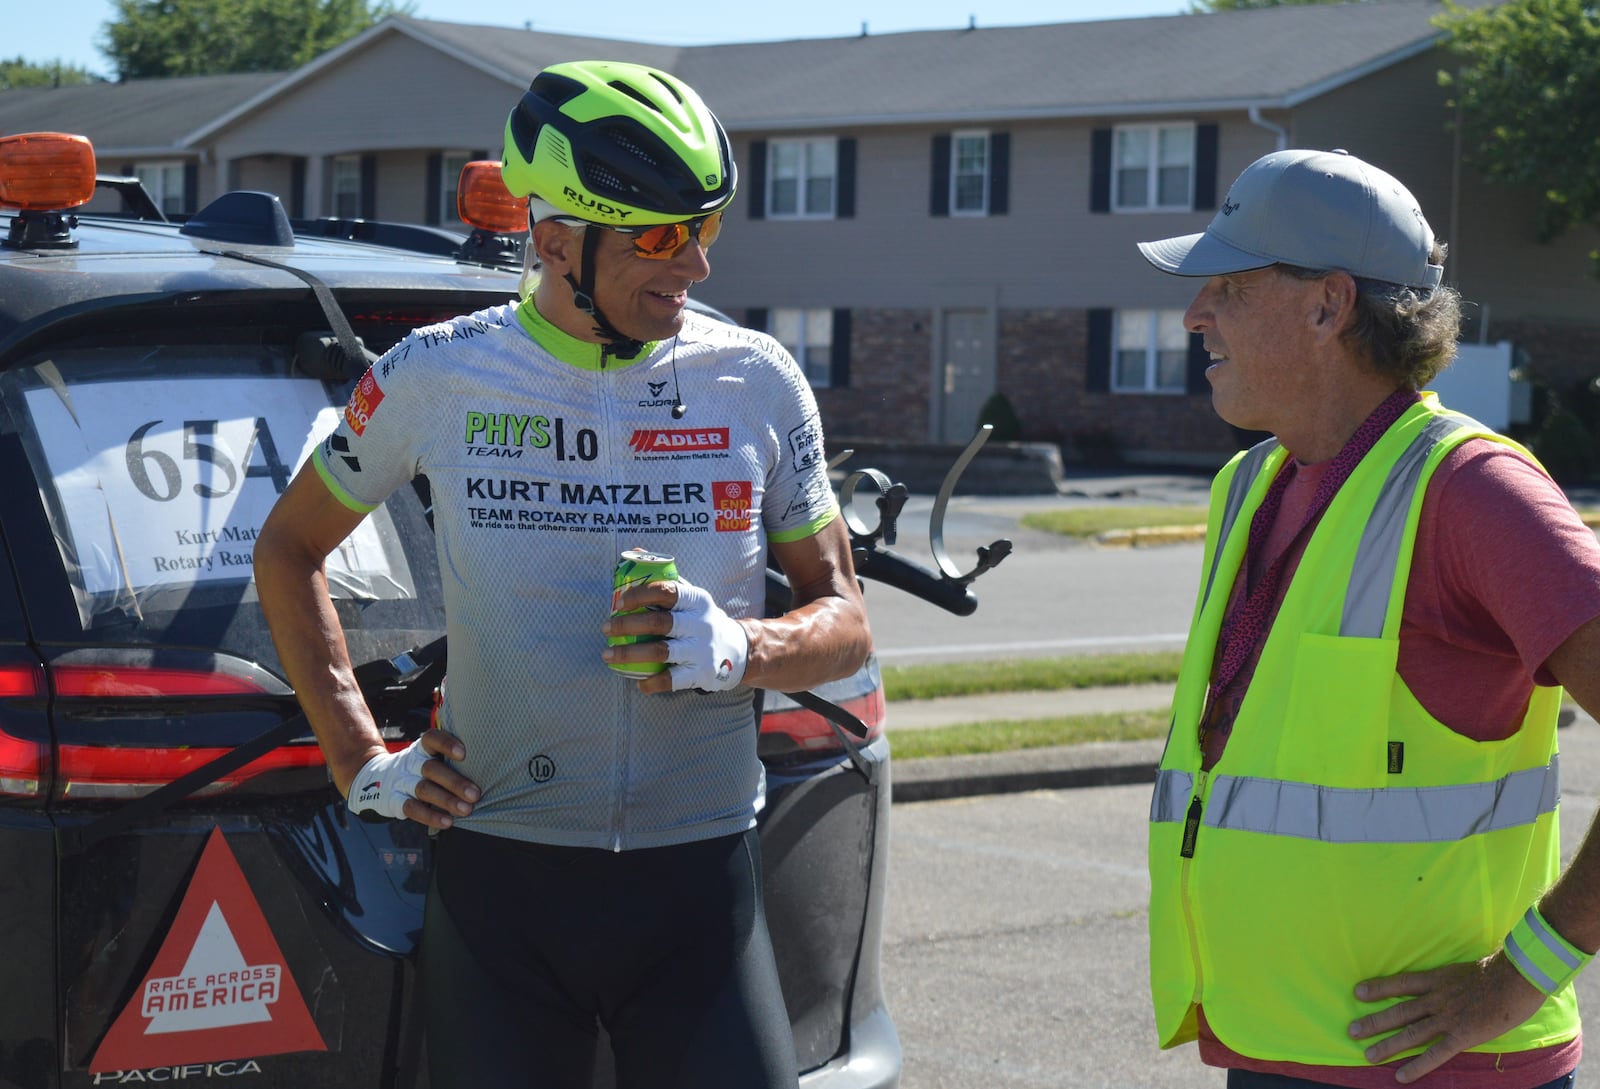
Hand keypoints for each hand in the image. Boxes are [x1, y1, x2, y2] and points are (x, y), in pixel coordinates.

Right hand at [346, 729, 478, 829]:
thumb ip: (451, 760)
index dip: (446, 744)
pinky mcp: (395, 801)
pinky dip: (430, 816)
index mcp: (421, 749)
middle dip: (455, 782)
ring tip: (467, 810)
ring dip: (447, 800)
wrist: (374, 780)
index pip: (431, 739)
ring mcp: (402, 782)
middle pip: (431, 769)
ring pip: (424, 790)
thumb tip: (492, 768)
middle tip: (476, 794)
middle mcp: (411, 763)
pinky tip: (447, 822)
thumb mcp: (428, 758)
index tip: (464, 754)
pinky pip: (412, 809)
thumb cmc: (418, 769)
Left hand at [602, 575, 748, 694]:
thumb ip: (665, 578)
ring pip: (661, 652)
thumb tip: (635, 550)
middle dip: (627, 625)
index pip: (666, 591)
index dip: (640, 595)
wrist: (737, 649)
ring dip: (630, 653)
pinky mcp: (701, 673)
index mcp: (696, 600)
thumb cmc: (702, 619)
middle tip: (606, 628)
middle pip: (659, 623)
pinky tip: (639, 682)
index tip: (619, 602)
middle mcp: (700, 623)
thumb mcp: (691, 596)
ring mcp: (701, 649)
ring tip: (608, 654)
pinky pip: (673, 680)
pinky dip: (653, 683)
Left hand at [1347, 953, 1546, 1082]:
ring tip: (1368, 1055)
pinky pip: (1434, 1054)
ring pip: (1410, 1033)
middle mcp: (1436, 998)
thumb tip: (1447, 984)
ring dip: (1388, 1045)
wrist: (1516, 979)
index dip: (1378, 988)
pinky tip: (1401, 1076)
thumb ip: (1451, 980)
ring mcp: (1447, 1018)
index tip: (1357, 992)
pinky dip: (1416, 1066)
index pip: (1400, 983)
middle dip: (1374, 1021)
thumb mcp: (1464, 970)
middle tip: (1351, 1031)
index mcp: (1437, 979)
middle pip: (1398, 1011)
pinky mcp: (1461, 1035)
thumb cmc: (1497, 973)